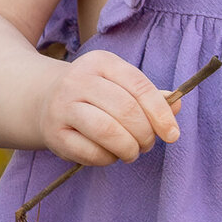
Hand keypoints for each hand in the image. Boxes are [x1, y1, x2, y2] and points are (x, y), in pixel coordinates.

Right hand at [36, 49, 180, 167]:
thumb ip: (150, 96)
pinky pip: (90, 152)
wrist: (44, 101)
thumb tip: (177, 107)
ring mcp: (63, 106)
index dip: (160, 113)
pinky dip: (108, 159)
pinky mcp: (54, 133)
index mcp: (101, 62)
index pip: (139, 86)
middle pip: (125, 110)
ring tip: (131, 152)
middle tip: (147, 144)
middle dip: (145, 134)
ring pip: (107, 131)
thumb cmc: (95, 95)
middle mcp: (79, 79)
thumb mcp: (120, 85)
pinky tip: (110, 155)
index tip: (172, 134)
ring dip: (128, 148)